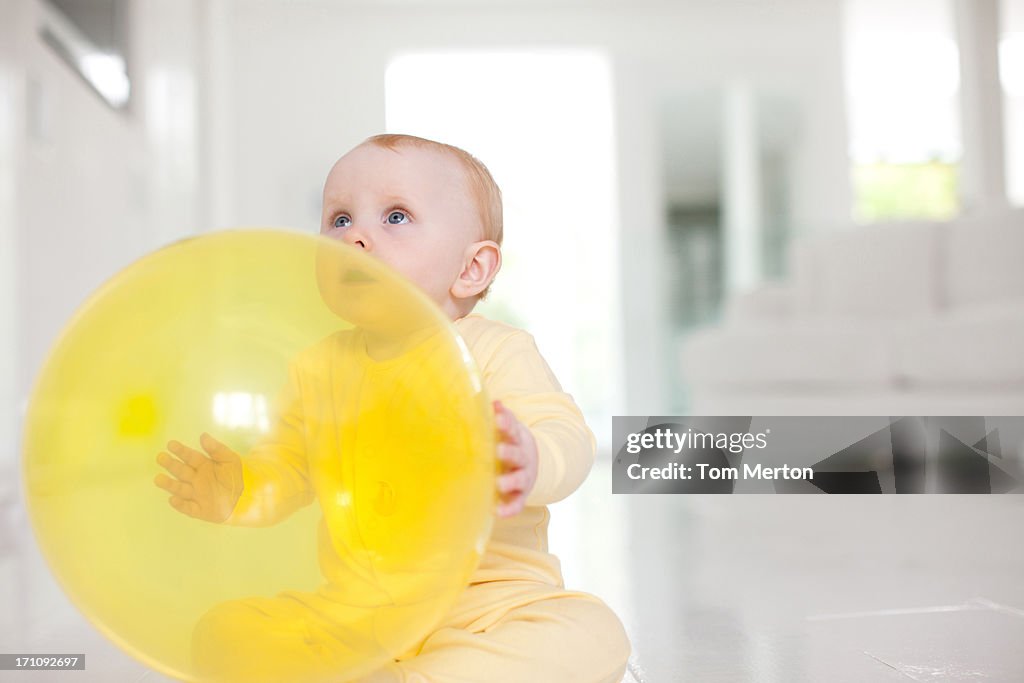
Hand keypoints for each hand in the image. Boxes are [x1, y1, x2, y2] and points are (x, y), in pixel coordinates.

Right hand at [154, 433, 242, 522]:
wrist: (249, 498)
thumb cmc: (237, 477)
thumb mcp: (230, 459)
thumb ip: (217, 449)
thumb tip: (203, 435)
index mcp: (204, 466)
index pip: (190, 457)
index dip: (181, 451)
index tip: (170, 444)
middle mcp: (198, 480)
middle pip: (182, 471)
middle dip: (171, 465)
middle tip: (160, 457)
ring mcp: (198, 495)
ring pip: (181, 489)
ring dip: (170, 484)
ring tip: (158, 478)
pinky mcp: (201, 510)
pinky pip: (189, 508)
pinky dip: (180, 505)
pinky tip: (172, 499)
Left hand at [494, 400, 537, 517]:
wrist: (533, 462)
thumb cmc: (512, 443)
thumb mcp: (511, 428)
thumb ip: (502, 416)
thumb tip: (494, 401)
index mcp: (518, 439)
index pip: (513, 429)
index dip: (506, 423)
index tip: (497, 417)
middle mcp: (523, 458)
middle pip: (517, 454)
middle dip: (508, 453)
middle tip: (498, 450)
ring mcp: (523, 477)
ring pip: (519, 479)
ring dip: (510, 481)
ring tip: (499, 483)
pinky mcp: (521, 495)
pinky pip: (517, 503)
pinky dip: (509, 509)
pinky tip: (498, 511)